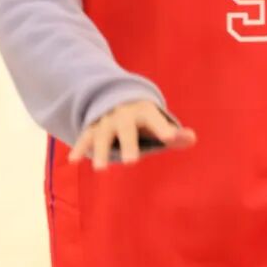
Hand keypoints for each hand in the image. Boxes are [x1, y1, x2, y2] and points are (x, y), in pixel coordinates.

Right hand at [68, 101, 195, 170]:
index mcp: (144, 110)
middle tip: (132, 163)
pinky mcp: (92, 128)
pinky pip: (85, 136)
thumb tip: (192, 138)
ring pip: (103, 134)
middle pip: (126, 128)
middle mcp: (123, 113)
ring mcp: (106, 120)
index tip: (170, 139)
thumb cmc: (144, 119)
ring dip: (101, 151)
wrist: (116, 96)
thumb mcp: (159, 124)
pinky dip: (79, 147)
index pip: (155, 119)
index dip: (163, 128)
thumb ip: (175, 135)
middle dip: (128, 144)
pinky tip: (74, 160)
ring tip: (101, 170)